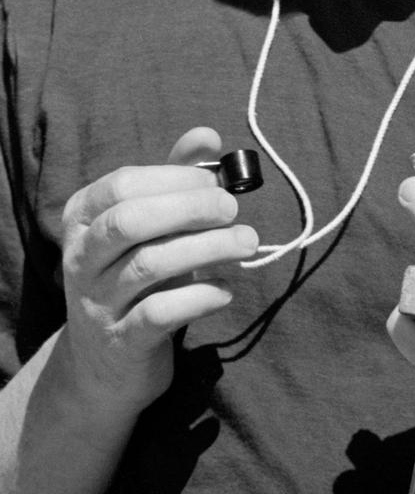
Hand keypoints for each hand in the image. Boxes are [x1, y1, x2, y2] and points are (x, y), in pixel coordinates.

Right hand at [59, 127, 258, 421]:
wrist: (103, 365)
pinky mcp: (119, 343)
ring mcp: (95, 303)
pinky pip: (158, 314)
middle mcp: (80, 258)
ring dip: (207, 248)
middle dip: (189, 208)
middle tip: (233, 208)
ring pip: (148, 265)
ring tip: (247, 243)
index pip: (123, 184)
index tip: (217, 181)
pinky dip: (199, 296)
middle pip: (130, 221)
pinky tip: (226, 290)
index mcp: (82, 217)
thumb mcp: (150, 225)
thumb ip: (175, 177)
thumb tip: (208, 137)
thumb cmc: (135, 275)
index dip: (175, 177)